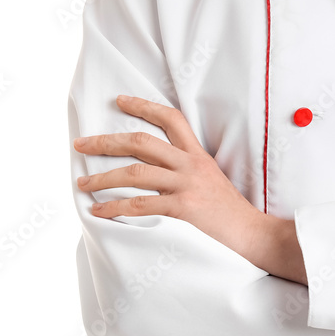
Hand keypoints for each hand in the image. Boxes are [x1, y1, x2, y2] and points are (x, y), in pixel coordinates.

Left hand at [73, 94, 263, 260]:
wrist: (254, 234)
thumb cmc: (230, 213)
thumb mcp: (212, 180)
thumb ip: (188, 170)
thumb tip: (157, 169)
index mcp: (198, 155)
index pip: (171, 119)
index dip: (144, 106)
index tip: (120, 101)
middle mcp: (191, 165)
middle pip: (142, 142)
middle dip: (107, 141)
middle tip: (81, 143)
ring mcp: (187, 185)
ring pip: (136, 172)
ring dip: (103, 177)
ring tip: (82, 182)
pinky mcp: (184, 208)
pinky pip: (141, 205)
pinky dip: (114, 208)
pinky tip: (98, 211)